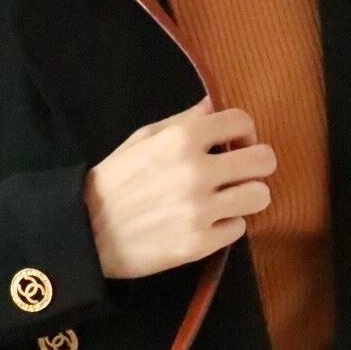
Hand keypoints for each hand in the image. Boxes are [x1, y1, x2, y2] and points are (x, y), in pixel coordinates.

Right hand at [84, 93, 276, 280]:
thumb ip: (182, 122)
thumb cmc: (114, 183)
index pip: (241, 122)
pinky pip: (239, 228)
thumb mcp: (142, 140)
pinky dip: (227, 226)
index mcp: (181, 140)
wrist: (87, 233)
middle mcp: (197, 172)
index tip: (237, 144)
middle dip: (255, 165)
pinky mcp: (201, 243)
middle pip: (263, 160)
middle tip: (240, 174)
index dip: (244, 132)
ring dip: (247, 197)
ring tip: (228, 201)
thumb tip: (213, 106)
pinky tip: (207, 224)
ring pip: (259, 196)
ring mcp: (201, 210)